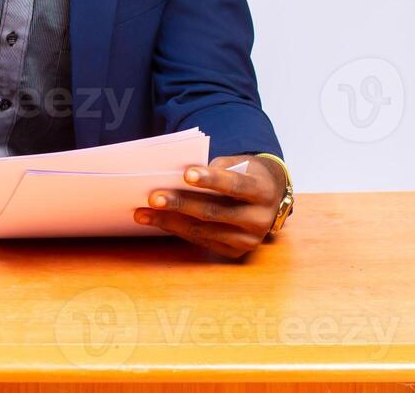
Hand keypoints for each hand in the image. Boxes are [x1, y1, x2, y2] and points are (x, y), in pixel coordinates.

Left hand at [133, 154, 287, 258]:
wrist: (271, 197)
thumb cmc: (247, 174)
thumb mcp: (240, 163)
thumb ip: (216, 167)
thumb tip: (179, 177)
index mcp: (263, 192)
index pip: (235, 185)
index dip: (211, 180)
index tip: (186, 174)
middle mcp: (259, 219)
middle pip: (214, 212)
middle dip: (180, 204)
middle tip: (153, 197)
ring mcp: (248, 239)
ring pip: (204, 230)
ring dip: (170, 222)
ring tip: (143, 213)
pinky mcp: (236, 252)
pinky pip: (202, 241)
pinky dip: (178, 230)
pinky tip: (158, 222)